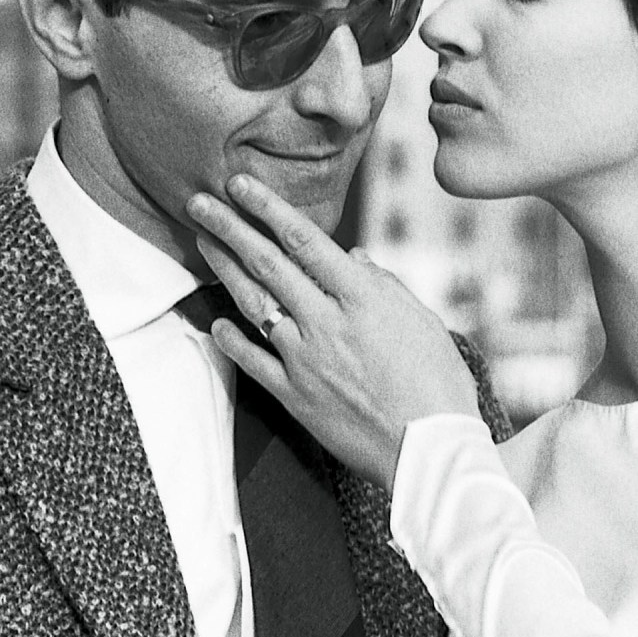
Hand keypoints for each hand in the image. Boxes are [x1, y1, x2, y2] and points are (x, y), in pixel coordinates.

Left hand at [186, 174, 480, 492]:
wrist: (429, 452)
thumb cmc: (439, 384)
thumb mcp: (424, 322)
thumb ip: (385, 285)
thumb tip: (352, 257)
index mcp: (361, 297)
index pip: (304, 239)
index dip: (267, 207)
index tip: (240, 183)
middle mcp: (325, 322)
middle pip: (267, 263)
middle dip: (229, 227)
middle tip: (198, 201)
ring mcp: (305, 359)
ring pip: (253, 303)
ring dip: (223, 268)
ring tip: (200, 241)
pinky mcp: (295, 396)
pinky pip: (252, 361)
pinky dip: (231, 340)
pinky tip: (216, 322)